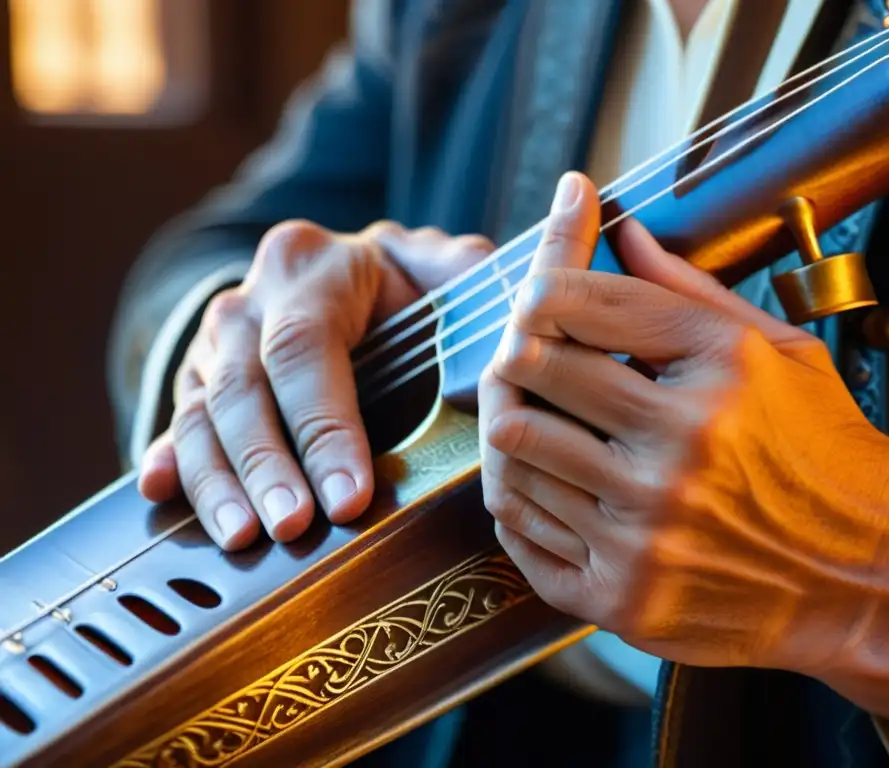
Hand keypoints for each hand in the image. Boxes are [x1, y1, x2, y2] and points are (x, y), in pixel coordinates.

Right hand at [139, 221, 490, 549]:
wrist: (351, 279)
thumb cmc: (410, 288)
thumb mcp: (445, 270)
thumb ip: (474, 281)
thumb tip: (514, 315)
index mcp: (313, 266)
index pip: (305, 347)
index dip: (324, 425)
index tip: (350, 496)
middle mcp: (251, 301)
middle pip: (242, 385)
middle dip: (267, 464)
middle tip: (291, 528)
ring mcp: (216, 343)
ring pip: (200, 412)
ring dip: (219, 480)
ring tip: (244, 538)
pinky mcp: (198, 381)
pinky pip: (174, 421)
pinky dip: (170, 461)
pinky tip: (161, 493)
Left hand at [479, 173, 888, 747]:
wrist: (873, 574)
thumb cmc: (823, 448)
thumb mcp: (779, 351)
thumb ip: (690, 291)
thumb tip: (621, 231)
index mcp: (718, 374)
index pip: (578, 302)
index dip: (540, 290)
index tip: (539, 300)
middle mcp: (677, 454)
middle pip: (529, 371)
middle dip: (515, 353)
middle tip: (523, 358)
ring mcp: (646, 535)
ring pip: (512, 453)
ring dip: (513, 425)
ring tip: (536, 420)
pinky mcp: (622, 601)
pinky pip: (522, 535)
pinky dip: (520, 502)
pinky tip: (547, 487)